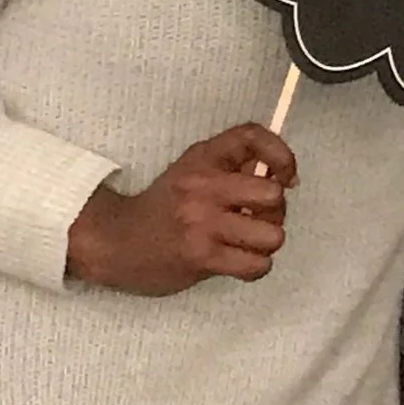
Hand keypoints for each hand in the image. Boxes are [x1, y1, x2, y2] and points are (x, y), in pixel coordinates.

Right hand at [66, 124, 296, 293]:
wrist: (117, 242)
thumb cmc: (163, 208)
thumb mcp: (192, 172)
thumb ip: (233, 167)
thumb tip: (282, 172)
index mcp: (202, 159)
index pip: (252, 136)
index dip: (282, 154)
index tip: (287, 177)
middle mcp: (203, 186)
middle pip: (273, 195)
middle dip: (275, 212)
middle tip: (257, 219)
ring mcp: (202, 223)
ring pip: (272, 235)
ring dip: (266, 243)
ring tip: (246, 243)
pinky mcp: (202, 257)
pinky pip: (257, 265)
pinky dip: (255, 267)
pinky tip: (239, 262)